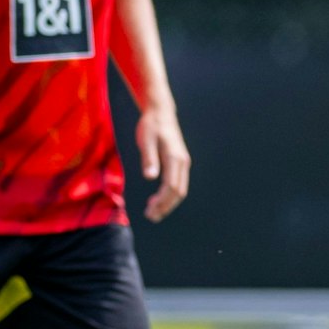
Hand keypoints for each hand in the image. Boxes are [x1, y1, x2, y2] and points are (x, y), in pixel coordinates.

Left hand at [136, 105, 191, 221]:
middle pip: (178, 191)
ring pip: (180, 189)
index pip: (171, 186)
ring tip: (153, 211)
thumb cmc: (151, 125)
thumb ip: (149, 158)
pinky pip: (178, 183)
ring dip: (168, 202)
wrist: (160, 112)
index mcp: (174, 158)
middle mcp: (182, 162)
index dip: (162, 202)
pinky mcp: (179, 162)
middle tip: (151, 216)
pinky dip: (169, 194)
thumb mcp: (145, 140)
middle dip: (166, 206)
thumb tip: (150, 177)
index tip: (150, 211)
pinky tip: (156, 198)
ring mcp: (183, 162)